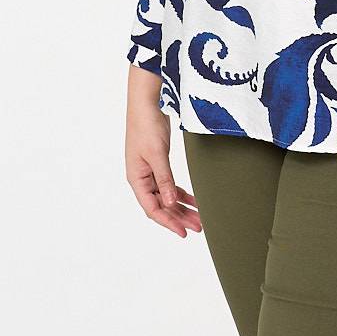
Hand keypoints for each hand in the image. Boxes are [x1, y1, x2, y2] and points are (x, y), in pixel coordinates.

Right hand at [124, 65, 201, 237]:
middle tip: (199, 228)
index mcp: (136, 178)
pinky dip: (182, 194)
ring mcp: (150, 172)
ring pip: (167, 197)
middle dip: (179, 218)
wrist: (146, 103)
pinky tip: (195, 202)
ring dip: (182, 208)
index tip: (184, 232)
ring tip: (200, 219)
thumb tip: (170, 202)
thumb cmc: (146, 125)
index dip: (168, 222)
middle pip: (161, 206)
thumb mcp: (157, 154)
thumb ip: (164, 179)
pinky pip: (170, 186)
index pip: (152, 209)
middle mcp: (142, 179)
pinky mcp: (159, 164)